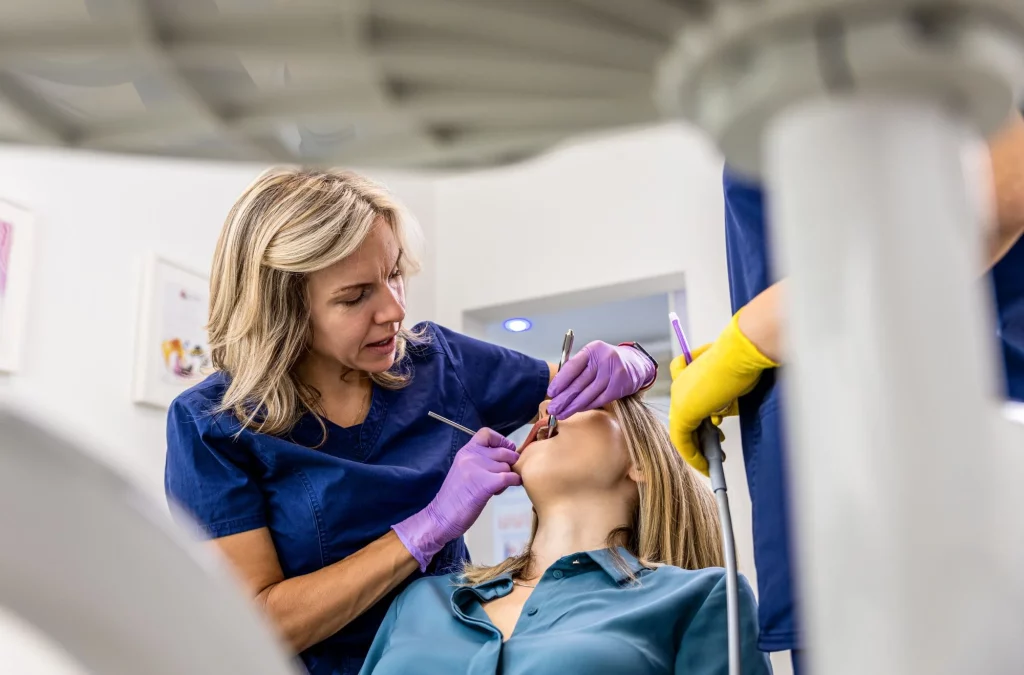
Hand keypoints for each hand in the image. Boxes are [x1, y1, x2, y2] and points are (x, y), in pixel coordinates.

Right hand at [393, 429, 520, 570]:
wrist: (441, 517)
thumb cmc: (454, 498)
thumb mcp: (464, 470)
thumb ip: (480, 460)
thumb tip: (506, 455)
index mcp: (465, 452)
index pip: (486, 433)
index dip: (501, 440)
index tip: (506, 450)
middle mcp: (471, 456)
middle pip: (504, 451)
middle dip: (509, 463)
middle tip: (503, 475)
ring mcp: (477, 469)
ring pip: (507, 466)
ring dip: (508, 476)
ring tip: (497, 487)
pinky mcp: (485, 484)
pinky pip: (509, 477)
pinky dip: (514, 481)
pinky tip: (509, 487)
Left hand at [547, 341, 655, 418]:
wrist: (635, 364)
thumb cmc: (608, 360)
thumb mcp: (593, 356)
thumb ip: (577, 367)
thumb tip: (557, 386)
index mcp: (592, 350)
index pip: (572, 367)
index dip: (560, 382)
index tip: (551, 393)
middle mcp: (603, 360)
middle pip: (579, 383)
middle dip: (564, 398)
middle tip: (553, 409)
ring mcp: (613, 374)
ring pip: (588, 394)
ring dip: (573, 406)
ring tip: (561, 414)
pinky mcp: (619, 387)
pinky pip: (599, 400)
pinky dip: (587, 406)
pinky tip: (577, 410)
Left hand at [669, 312, 777, 474]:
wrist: (742, 353)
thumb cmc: (742, 363)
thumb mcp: (731, 384)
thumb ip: (720, 401)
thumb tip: (716, 416)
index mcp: (688, 374)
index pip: (686, 403)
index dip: (698, 422)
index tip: (714, 430)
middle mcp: (679, 386)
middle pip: (684, 420)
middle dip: (699, 439)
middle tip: (715, 450)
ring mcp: (679, 398)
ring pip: (682, 432)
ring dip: (697, 451)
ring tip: (714, 461)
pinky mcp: (684, 411)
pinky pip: (682, 441)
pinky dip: (693, 456)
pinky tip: (706, 465)